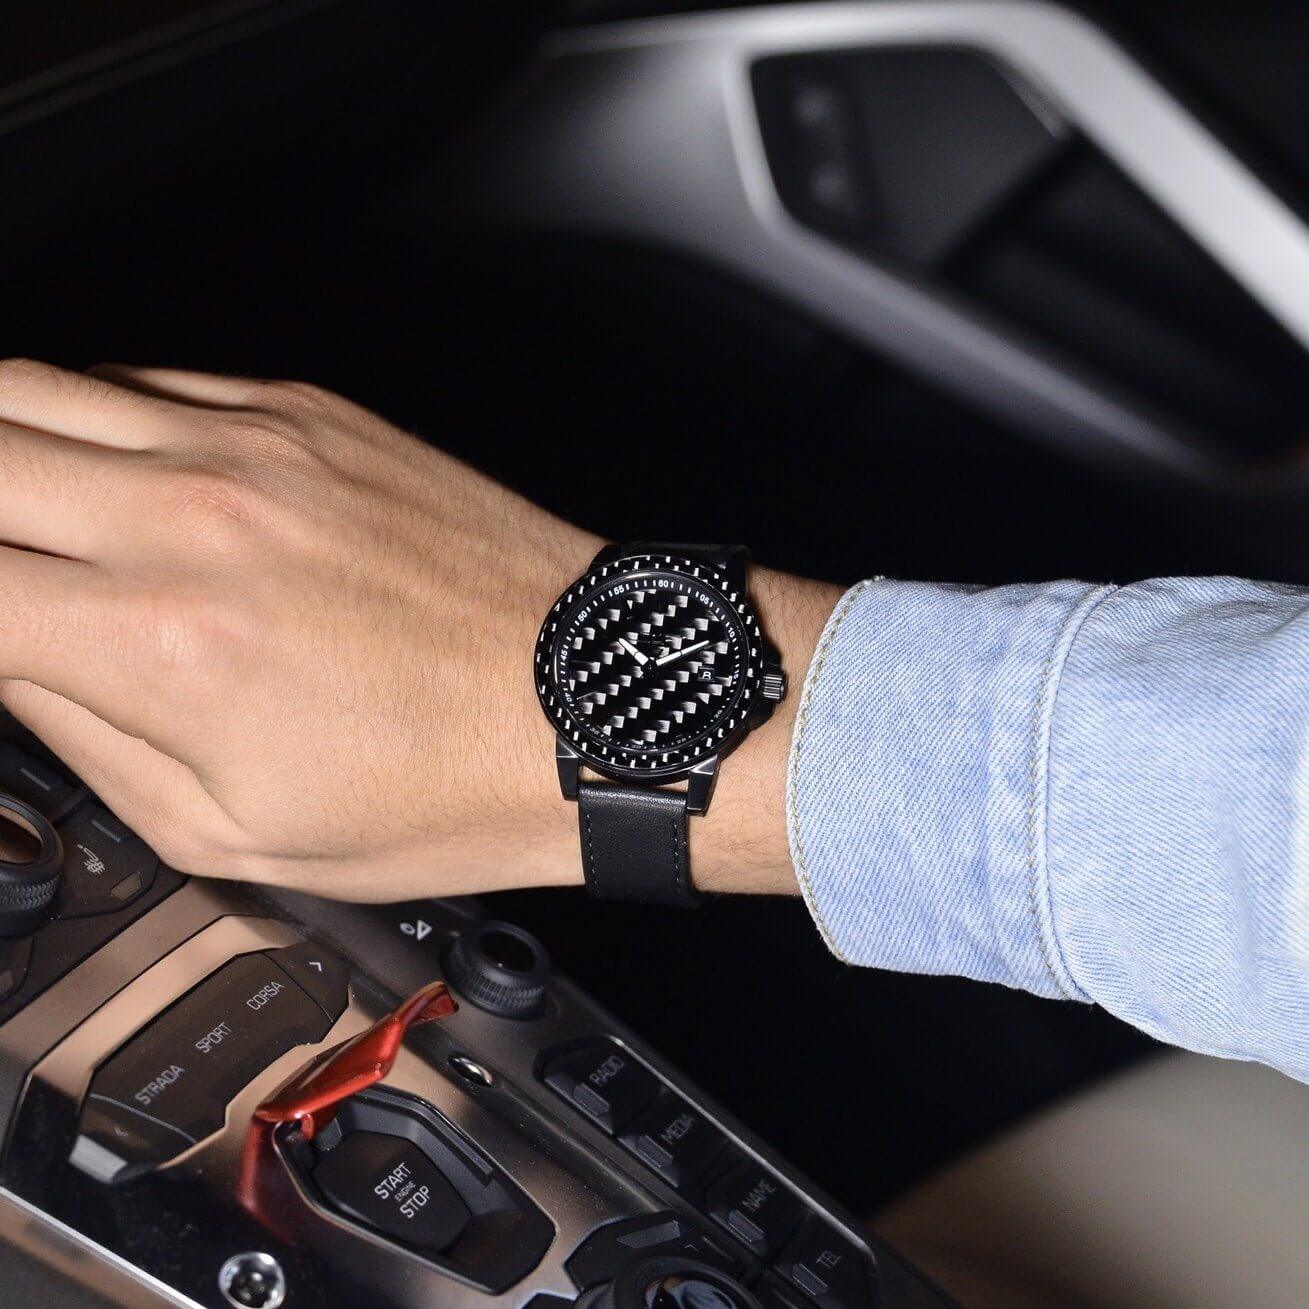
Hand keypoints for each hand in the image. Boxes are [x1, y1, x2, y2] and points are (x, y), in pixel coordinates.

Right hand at [0, 361, 835, 898]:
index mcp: (161, 640)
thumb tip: (17, 667)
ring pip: (32, 388)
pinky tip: (113, 472)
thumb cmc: (450, 780)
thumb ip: (91, 738)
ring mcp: (254, 445)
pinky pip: (147, 377)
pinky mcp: (311, 415)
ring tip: (28, 520)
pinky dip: (94, 415)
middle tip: (5, 577)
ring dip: (1, 450)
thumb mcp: (239, 830)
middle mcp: (194, 515)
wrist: (588, 702)